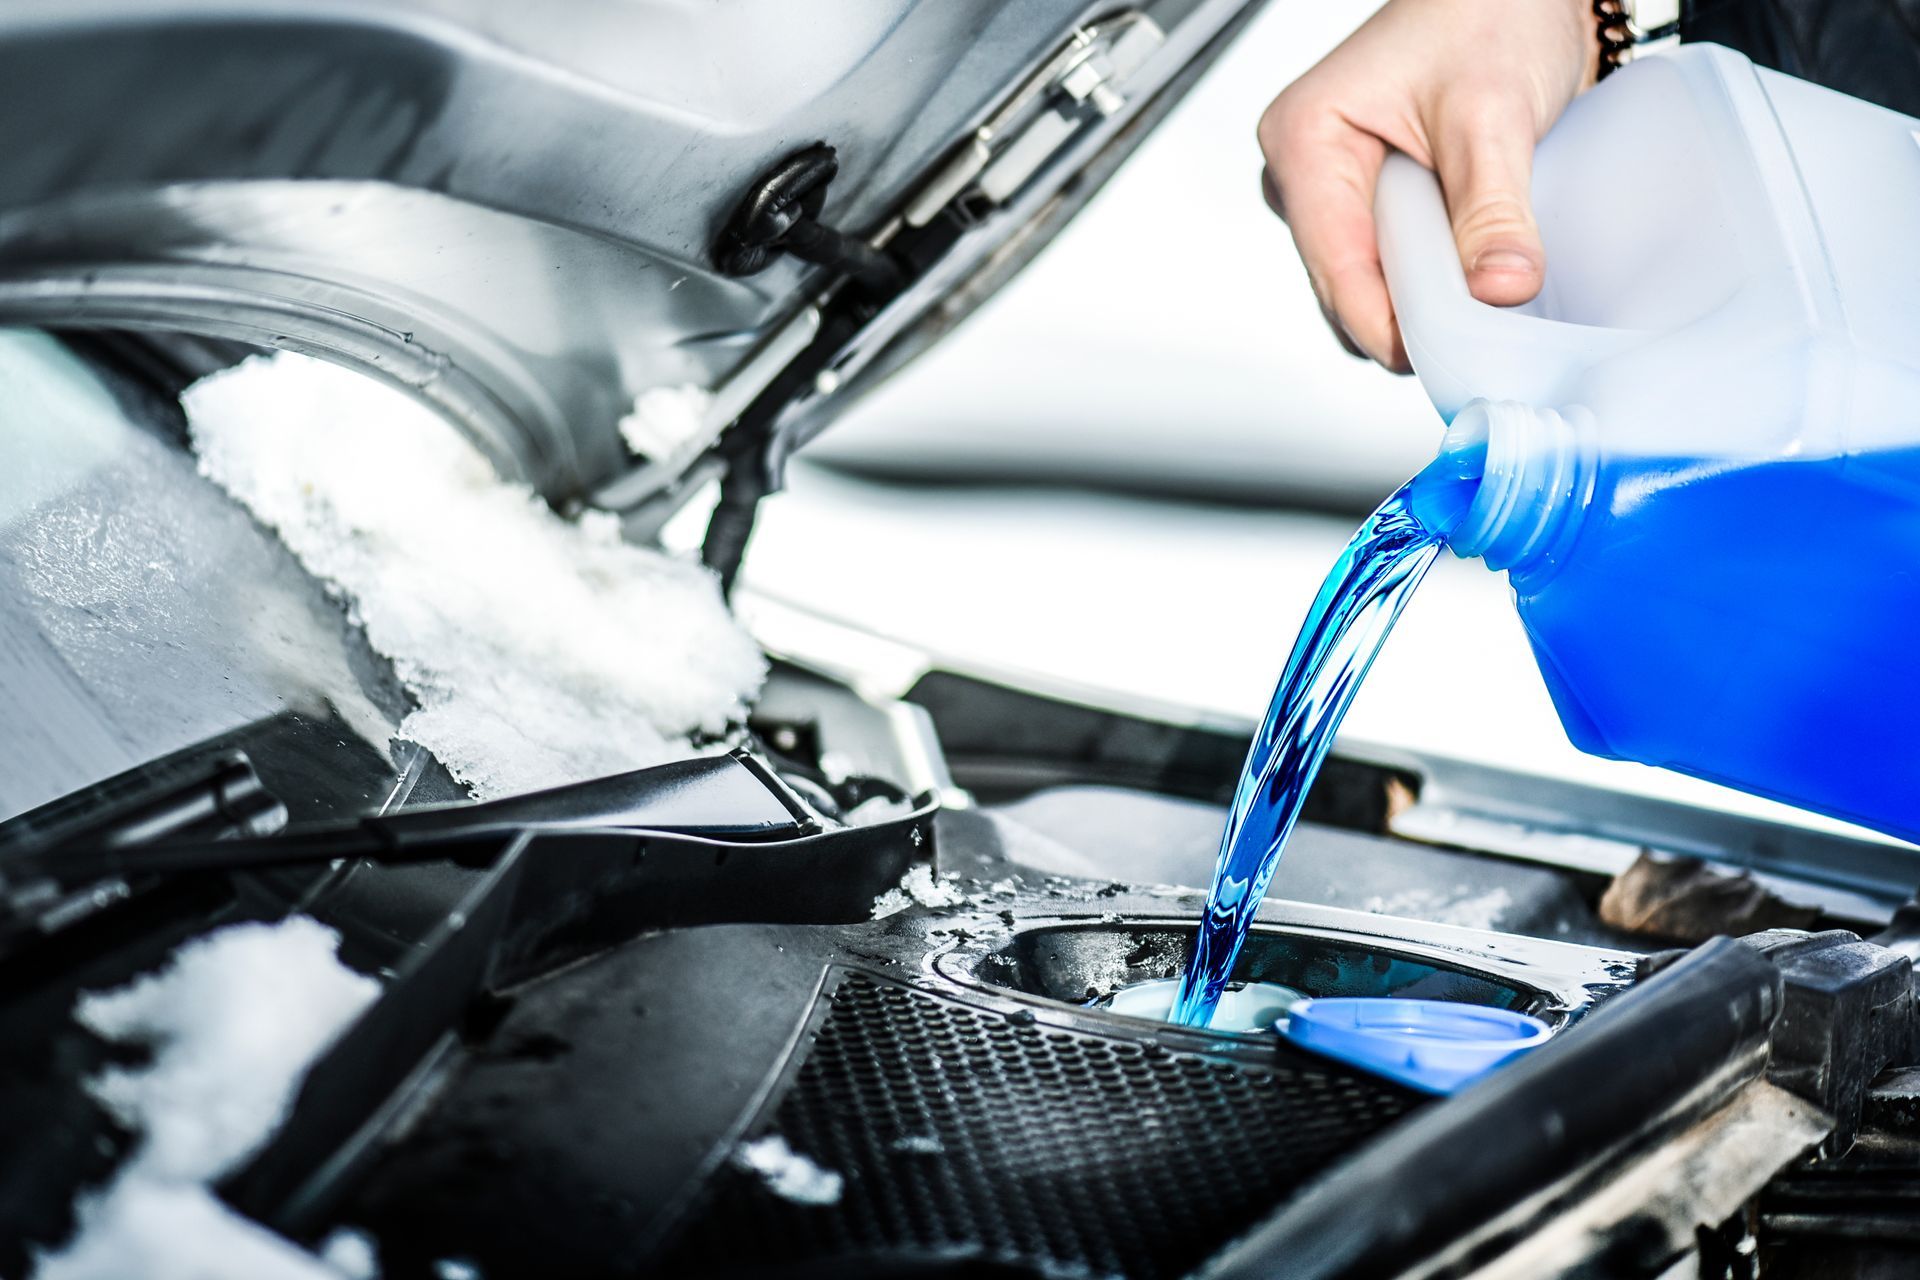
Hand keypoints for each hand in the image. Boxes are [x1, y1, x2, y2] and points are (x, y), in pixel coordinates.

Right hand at [1258, 0, 1595, 370]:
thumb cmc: (1488, 12)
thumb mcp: (1493, 112)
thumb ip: (1494, 209)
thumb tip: (1500, 290)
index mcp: (1303, 141)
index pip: (1335, 269)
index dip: (1390, 326)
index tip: (1450, 358)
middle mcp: (1304, 175)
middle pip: (1347, 288)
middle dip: (1412, 316)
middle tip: (1485, 329)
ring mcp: (1332, 195)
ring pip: (1369, 286)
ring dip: (1426, 301)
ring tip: (1486, 288)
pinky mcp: (1368, 207)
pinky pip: (1391, 270)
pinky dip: (1436, 282)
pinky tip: (1476, 272)